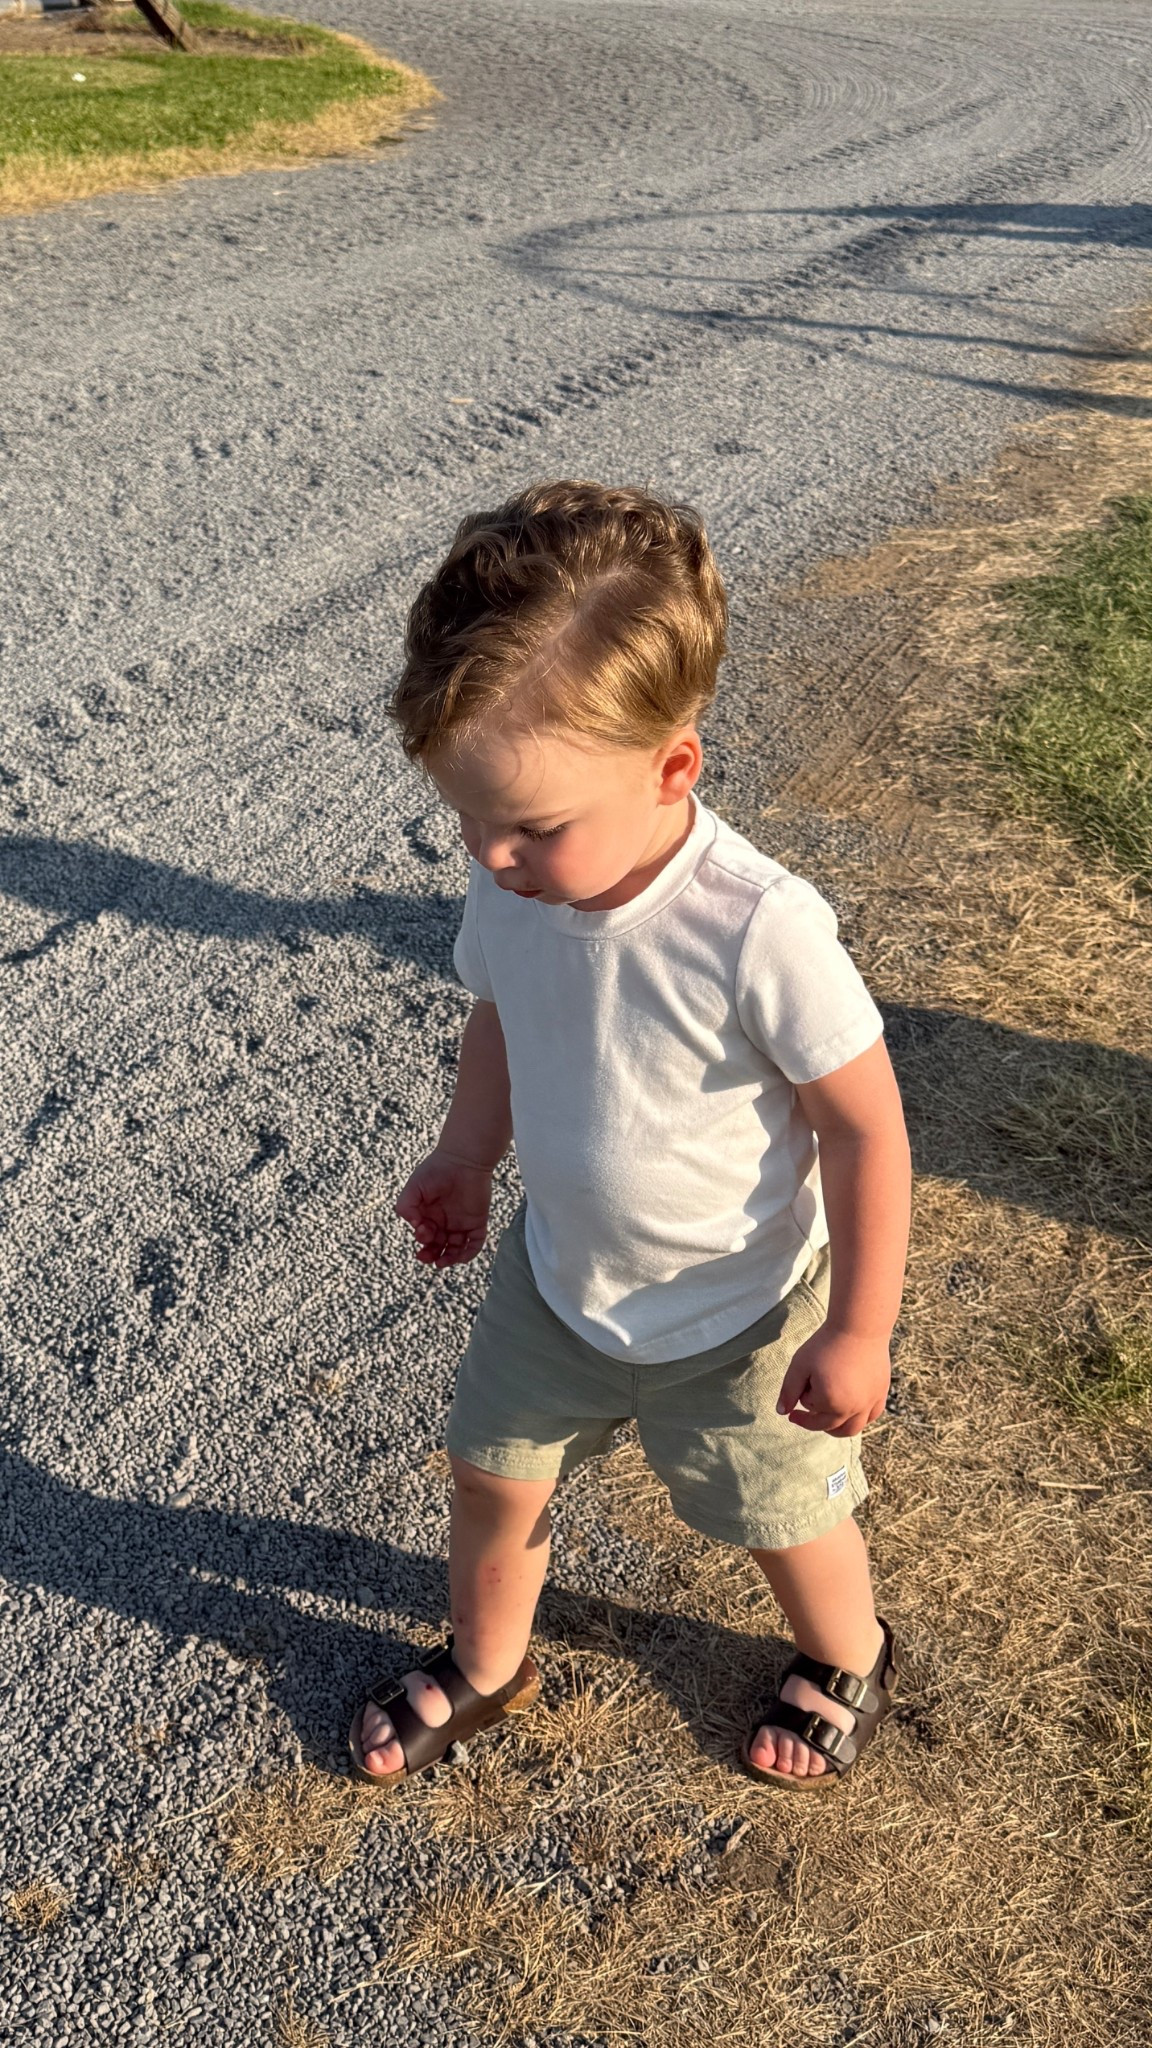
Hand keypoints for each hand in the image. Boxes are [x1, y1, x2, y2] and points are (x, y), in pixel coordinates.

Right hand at [394, 1150, 493, 1266]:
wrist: (463, 1158)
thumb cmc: (436, 1170)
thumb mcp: (414, 1187)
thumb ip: (406, 1206)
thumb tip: (414, 1226)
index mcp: (429, 1215)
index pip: (425, 1236)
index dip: (422, 1239)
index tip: (422, 1230)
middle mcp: (444, 1222)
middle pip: (438, 1246)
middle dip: (431, 1255)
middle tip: (427, 1258)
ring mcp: (462, 1223)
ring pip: (455, 1249)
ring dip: (449, 1259)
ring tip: (442, 1263)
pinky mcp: (478, 1222)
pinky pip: (475, 1243)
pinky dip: (469, 1253)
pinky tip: (460, 1257)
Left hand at [776, 1326, 889, 1437]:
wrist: (860, 1326)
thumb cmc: (827, 1344)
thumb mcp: (800, 1365)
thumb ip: (789, 1391)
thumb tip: (782, 1412)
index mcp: (831, 1403)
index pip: (813, 1418)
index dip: (800, 1413)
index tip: (792, 1413)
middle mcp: (853, 1408)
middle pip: (832, 1427)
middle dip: (816, 1422)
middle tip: (807, 1414)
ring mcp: (870, 1402)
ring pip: (854, 1428)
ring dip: (839, 1428)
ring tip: (828, 1419)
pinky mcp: (881, 1392)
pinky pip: (872, 1415)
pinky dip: (860, 1418)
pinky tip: (851, 1410)